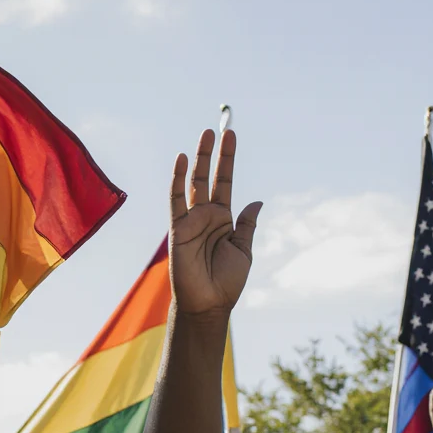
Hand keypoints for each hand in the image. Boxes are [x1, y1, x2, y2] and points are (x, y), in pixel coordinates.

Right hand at [169, 129, 262, 317]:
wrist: (209, 304)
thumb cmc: (226, 282)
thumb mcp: (243, 250)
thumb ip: (246, 225)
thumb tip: (256, 202)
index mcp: (222, 219)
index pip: (225, 182)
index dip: (228, 160)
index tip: (231, 136)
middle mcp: (205, 215)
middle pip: (209, 177)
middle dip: (214, 153)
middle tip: (218, 129)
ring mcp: (191, 220)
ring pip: (194, 182)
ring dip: (200, 159)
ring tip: (205, 135)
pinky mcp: (178, 228)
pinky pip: (176, 200)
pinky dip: (177, 179)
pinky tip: (182, 160)